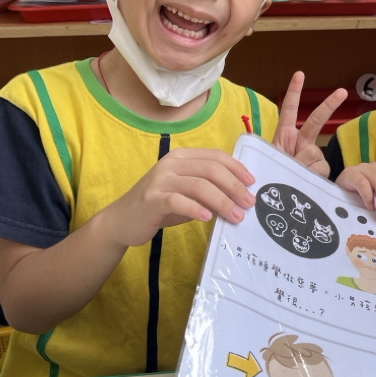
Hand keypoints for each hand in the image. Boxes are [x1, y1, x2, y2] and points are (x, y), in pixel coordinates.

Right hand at [101, 147, 256, 247]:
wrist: (122, 220)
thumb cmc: (160, 206)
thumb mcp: (187, 194)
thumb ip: (209, 191)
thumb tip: (240, 198)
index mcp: (182, 157)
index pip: (215, 156)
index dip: (237, 168)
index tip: (252, 183)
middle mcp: (171, 164)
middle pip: (211, 169)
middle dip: (234, 186)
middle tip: (249, 203)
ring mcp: (160, 180)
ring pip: (199, 185)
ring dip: (222, 201)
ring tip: (236, 216)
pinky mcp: (151, 199)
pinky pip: (178, 201)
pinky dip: (196, 208)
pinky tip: (208, 218)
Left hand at [273, 71, 346, 176]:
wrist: (281, 198)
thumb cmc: (271, 175)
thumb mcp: (272, 161)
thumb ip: (289, 155)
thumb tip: (310, 157)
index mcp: (285, 135)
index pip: (290, 110)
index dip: (295, 92)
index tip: (300, 74)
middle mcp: (301, 142)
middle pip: (316, 120)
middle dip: (330, 105)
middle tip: (342, 92)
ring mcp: (313, 156)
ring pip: (314, 153)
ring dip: (303, 165)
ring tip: (294, 174)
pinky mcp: (322, 170)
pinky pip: (320, 169)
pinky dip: (312, 175)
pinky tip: (306, 180)